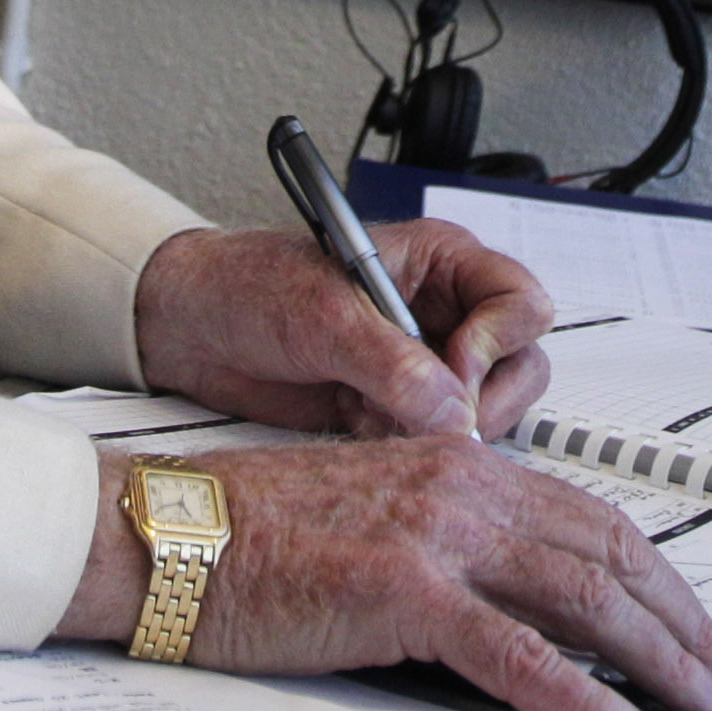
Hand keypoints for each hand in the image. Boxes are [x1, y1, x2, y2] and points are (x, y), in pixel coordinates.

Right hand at [59, 438, 711, 710]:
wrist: (165, 534)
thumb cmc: (250, 532)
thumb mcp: (371, 516)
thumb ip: (444, 539)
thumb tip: (509, 599)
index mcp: (458, 463)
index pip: (591, 517)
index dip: (658, 576)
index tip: (696, 624)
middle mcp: (462, 487)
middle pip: (610, 553)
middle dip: (683, 621)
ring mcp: (437, 537)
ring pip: (584, 596)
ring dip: (660, 658)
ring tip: (706, 705)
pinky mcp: (403, 592)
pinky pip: (517, 652)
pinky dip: (583, 695)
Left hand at [132, 222, 556, 441]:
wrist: (189, 330)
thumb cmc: (249, 287)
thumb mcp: (324, 316)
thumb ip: (392, 365)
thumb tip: (450, 413)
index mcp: (441, 262)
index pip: (522, 301)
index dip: (497, 341)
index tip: (452, 367)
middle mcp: (443, 312)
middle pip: (519, 365)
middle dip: (480, 400)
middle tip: (430, 417)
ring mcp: (423, 365)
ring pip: (485, 410)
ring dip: (442, 430)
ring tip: (378, 418)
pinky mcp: (397, 408)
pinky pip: (437, 441)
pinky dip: (410, 449)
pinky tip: (361, 428)